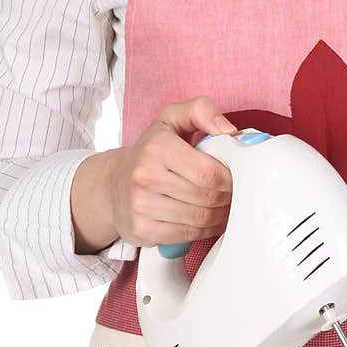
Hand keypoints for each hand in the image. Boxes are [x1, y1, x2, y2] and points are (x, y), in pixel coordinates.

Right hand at [106, 96, 237, 251]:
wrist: (112, 184)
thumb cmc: (150, 150)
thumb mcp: (171, 118)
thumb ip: (201, 110)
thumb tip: (228, 129)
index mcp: (157, 147)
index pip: (209, 172)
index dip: (230, 178)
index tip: (234, 176)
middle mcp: (145, 176)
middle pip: (207, 197)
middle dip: (227, 197)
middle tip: (232, 193)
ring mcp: (141, 206)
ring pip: (200, 219)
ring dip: (219, 215)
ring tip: (222, 205)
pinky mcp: (142, 230)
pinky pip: (187, 235)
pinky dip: (204, 230)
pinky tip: (206, 219)